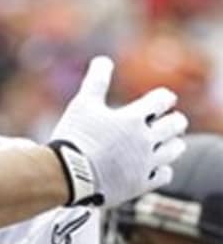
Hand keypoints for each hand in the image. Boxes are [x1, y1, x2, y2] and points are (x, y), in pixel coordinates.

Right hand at [49, 56, 187, 206]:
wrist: (67, 175)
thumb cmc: (73, 137)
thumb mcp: (82, 105)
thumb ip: (96, 80)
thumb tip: (103, 60)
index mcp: (134, 119)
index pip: (163, 100)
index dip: (163, 97)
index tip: (160, 99)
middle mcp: (146, 140)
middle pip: (176, 125)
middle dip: (173, 120)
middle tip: (167, 120)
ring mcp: (146, 163)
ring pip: (175, 149)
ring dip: (171, 143)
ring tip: (162, 142)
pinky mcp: (141, 183)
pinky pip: (164, 174)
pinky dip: (162, 167)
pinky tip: (152, 165)